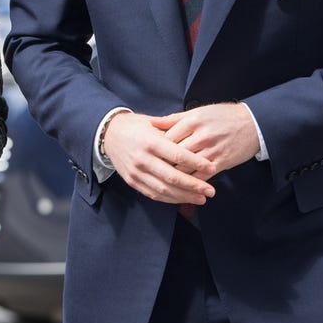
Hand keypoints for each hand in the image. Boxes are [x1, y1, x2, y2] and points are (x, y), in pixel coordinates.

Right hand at [101, 111, 216, 204]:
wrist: (110, 135)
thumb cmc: (137, 127)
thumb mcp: (155, 124)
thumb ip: (175, 133)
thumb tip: (200, 143)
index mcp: (150, 141)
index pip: (177, 155)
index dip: (196, 162)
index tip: (212, 167)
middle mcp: (142, 158)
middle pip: (172, 176)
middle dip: (194, 185)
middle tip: (211, 190)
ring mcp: (136, 172)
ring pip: (163, 189)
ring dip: (184, 196)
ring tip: (201, 198)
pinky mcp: (132, 181)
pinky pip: (153, 194)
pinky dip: (170, 199)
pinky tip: (183, 199)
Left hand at [152, 103, 259, 176]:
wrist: (252, 124)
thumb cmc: (222, 116)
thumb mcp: (198, 112)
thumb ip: (174, 119)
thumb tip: (152, 123)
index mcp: (192, 121)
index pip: (167, 138)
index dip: (156, 148)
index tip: (149, 155)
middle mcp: (201, 136)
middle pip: (174, 155)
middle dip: (162, 164)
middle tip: (152, 171)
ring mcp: (211, 150)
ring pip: (186, 168)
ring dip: (175, 176)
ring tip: (164, 180)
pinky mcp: (221, 162)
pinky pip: (201, 176)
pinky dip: (191, 183)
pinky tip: (183, 186)